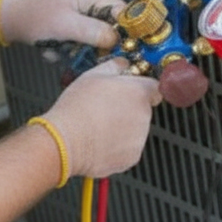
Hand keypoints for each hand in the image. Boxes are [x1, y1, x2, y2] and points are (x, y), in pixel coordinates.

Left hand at [2, 0, 123, 49]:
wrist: (14, 21)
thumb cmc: (33, 18)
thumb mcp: (66, 26)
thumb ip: (94, 32)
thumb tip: (117, 39)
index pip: (122, 10)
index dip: (128, 29)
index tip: (130, 46)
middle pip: (114, 24)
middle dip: (103, 42)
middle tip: (92, 53)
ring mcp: (84, 11)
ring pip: (101, 34)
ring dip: (87, 47)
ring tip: (68, 48)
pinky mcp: (77, 22)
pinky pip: (88, 39)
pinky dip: (77, 48)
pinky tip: (63, 48)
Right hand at [40, 59, 161, 178]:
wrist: (65, 141)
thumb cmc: (76, 108)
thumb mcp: (92, 75)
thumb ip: (115, 66)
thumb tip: (123, 64)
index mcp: (139, 92)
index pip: (155, 87)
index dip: (141, 88)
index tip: (130, 90)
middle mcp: (144, 116)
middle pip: (143, 109)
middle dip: (128, 108)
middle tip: (105, 108)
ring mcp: (139, 138)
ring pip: (136, 129)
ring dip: (123, 127)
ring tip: (99, 124)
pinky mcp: (132, 157)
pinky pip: (128, 148)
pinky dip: (118, 145)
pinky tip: (100, 139)